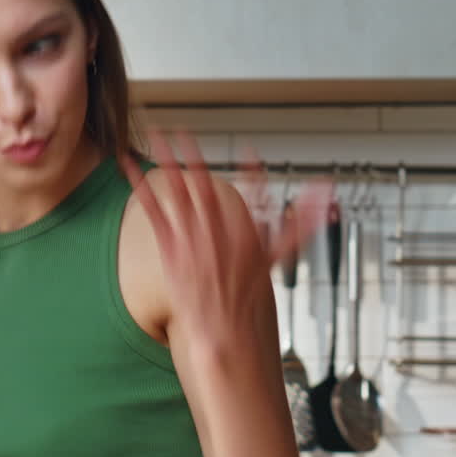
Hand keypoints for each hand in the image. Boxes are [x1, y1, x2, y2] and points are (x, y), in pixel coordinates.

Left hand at [121, 130, 330, 346]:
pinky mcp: (170, 247)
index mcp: (242, 230)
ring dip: (166, 162)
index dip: (247, 169)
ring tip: (158, 137)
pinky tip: (131, 170)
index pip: (247, 191)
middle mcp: (216, 230)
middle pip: (202, 183)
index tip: (247, 147)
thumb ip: (300, 227)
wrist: (221, 326)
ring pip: (176, 191)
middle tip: (183, 130)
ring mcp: (190, 238)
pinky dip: (142, 188)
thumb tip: (324, 202)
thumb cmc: (247, 293)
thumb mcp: (277, 258)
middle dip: (192, 154)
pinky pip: (154, 211)